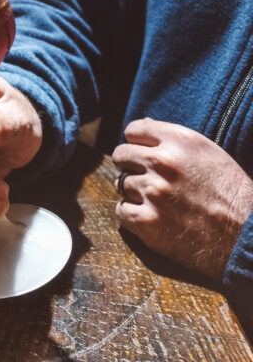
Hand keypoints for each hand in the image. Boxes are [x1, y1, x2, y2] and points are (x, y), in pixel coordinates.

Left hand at [112, 118, 252, 279]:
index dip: (136, 143)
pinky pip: (121, 211)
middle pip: (121, 155)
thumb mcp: (209, 153)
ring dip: (135, 193)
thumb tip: (142, 125)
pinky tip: (150, 217)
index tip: (140, 153)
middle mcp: (162, 162)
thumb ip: (173, 140)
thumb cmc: (231, 194)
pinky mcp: (147, 221)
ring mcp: (153, 192)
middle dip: (129, 166)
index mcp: (179, 141)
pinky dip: (132, 215)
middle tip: (144, 178)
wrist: (246, 236)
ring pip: (122, 184)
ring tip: (158, 202)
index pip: (134, 130)